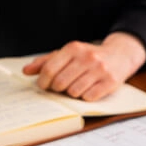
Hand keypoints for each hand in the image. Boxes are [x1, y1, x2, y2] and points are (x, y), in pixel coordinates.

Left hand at [23, 32, 145, 100]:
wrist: (119, 55)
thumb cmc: (88, 57)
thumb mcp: (68, 54)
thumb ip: (46, 62)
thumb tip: (26, 71)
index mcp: (74, 48)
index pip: (50, 69)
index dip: (43, 81)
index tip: (44, 85)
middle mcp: (87, 57)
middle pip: (60, 82)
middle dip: (57, 89)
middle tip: (61, 87)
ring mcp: (100, 70)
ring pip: (74, 92)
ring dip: (72, 93)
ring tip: (77, 86)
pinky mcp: (110, 82)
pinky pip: (89, 97)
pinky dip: (85, 97)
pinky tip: (89, 89)